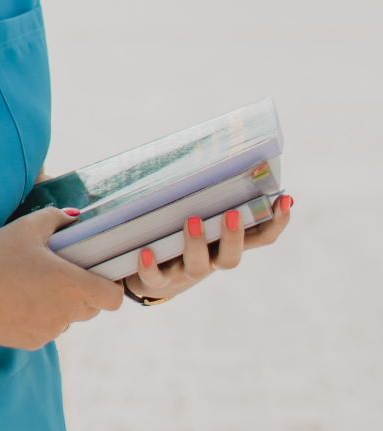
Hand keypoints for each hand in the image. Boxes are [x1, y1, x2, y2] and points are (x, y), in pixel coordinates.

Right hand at [0, 207, 123, 349]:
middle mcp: (66, 314)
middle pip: (92, 309)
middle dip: (82, 293)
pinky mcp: (31, 342)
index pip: (114, 298)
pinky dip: (39, 318)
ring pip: (68, 320)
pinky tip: (16, 301)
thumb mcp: (26, 228)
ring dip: (60, 306)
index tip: (96, 274)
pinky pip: (46, 330)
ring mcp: (49, 332)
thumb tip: (75, 217)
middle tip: (59, 274)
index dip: (111, 286)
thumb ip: (56, 218)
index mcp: (71, 285)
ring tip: (32, 286)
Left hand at [123, 194, 292, 300]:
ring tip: (193, 220)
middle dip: (234, 236)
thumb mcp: (197, 211)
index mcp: (226, 243)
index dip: (276, 222)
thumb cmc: (179, 231)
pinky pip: (156, 277)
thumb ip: (207, 193)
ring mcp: (186, 272)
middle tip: (233, 213)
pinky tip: (145, 252)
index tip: (286, 200)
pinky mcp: (159, 280)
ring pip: (197, 266)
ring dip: (196, 244)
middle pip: (230, 257)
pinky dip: (150, 267)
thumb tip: (212, 150)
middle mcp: (211, 260)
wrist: (151, 273)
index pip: (260, 237)